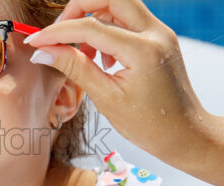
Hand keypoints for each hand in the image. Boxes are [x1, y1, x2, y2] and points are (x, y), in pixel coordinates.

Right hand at [25, 0, 210, 157]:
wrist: (185, 135)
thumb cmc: (150, 125)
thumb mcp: (107, 98)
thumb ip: (76, 68)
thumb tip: (44, 51)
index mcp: (143, 51)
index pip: (91, 27)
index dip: (58, 32)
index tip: (37, 41)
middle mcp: (156, 34)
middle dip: (79, 9)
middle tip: (60, 34)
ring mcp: (161, 33)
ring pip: (120, 5)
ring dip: (94, 19)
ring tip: (82, 52)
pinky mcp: (160, 38)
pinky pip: (129, 20)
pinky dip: (108, 28)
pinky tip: (101, 57)